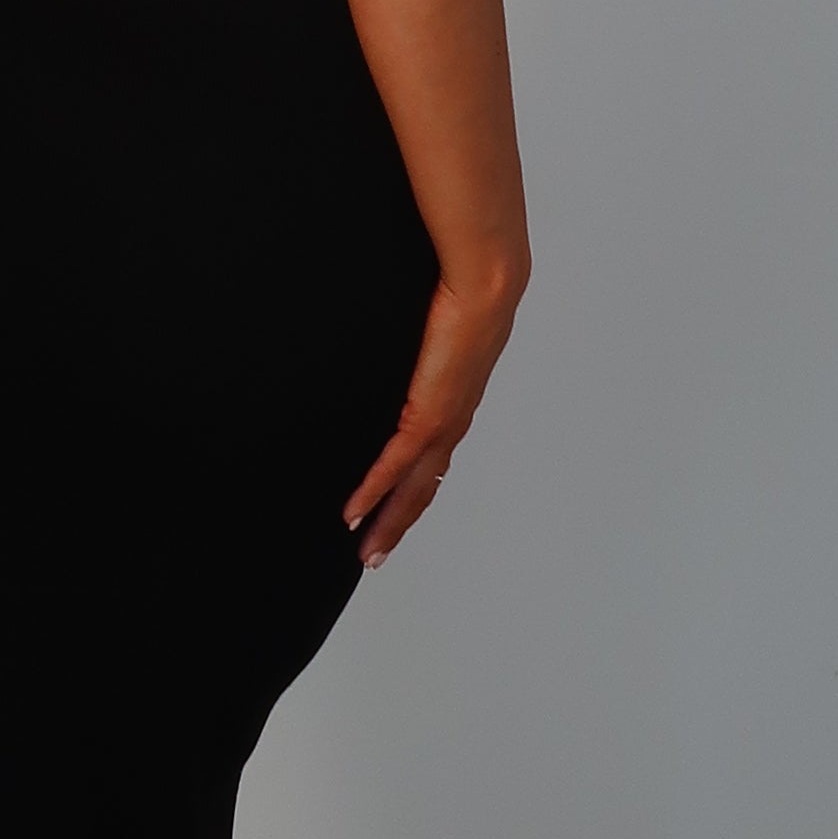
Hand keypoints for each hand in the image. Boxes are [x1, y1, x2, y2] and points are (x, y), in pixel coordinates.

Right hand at [346, 262, 523, 565]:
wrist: (485, 282)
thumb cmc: (460, 291)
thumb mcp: (432, 327)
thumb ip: (417, 343)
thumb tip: (403, 339)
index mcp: (455, 400)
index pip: (432, 460)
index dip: (412, 492)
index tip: (391, 515)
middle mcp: (454, 420)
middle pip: (423, 489)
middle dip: (397, 524)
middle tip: (374, 556)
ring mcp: (442, 422)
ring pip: (412, 489)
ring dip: (387, 522)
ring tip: (366, 550)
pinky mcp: (427, 414)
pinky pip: (395, 464)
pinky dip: (372, 492)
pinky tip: (352, 514)